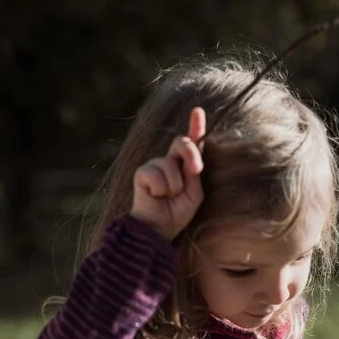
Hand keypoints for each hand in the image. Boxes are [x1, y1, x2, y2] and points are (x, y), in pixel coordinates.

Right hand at [129, 107, 205, 240]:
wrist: (158, 228)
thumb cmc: (177, 212)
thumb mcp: (195, 191)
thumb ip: (193, 171)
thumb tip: (191, 155)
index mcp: (184, 164)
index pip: (191, 141)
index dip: (195, 125)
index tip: (197, 110)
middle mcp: (168, 162)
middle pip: (181, 142)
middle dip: (190, 153)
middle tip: (193, 171)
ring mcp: (153, 166)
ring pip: (169, 164)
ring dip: (174, 185)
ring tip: (167, 197)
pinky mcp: (141, 173)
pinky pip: (156, 174)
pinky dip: (160, 189)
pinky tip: (155, 196)